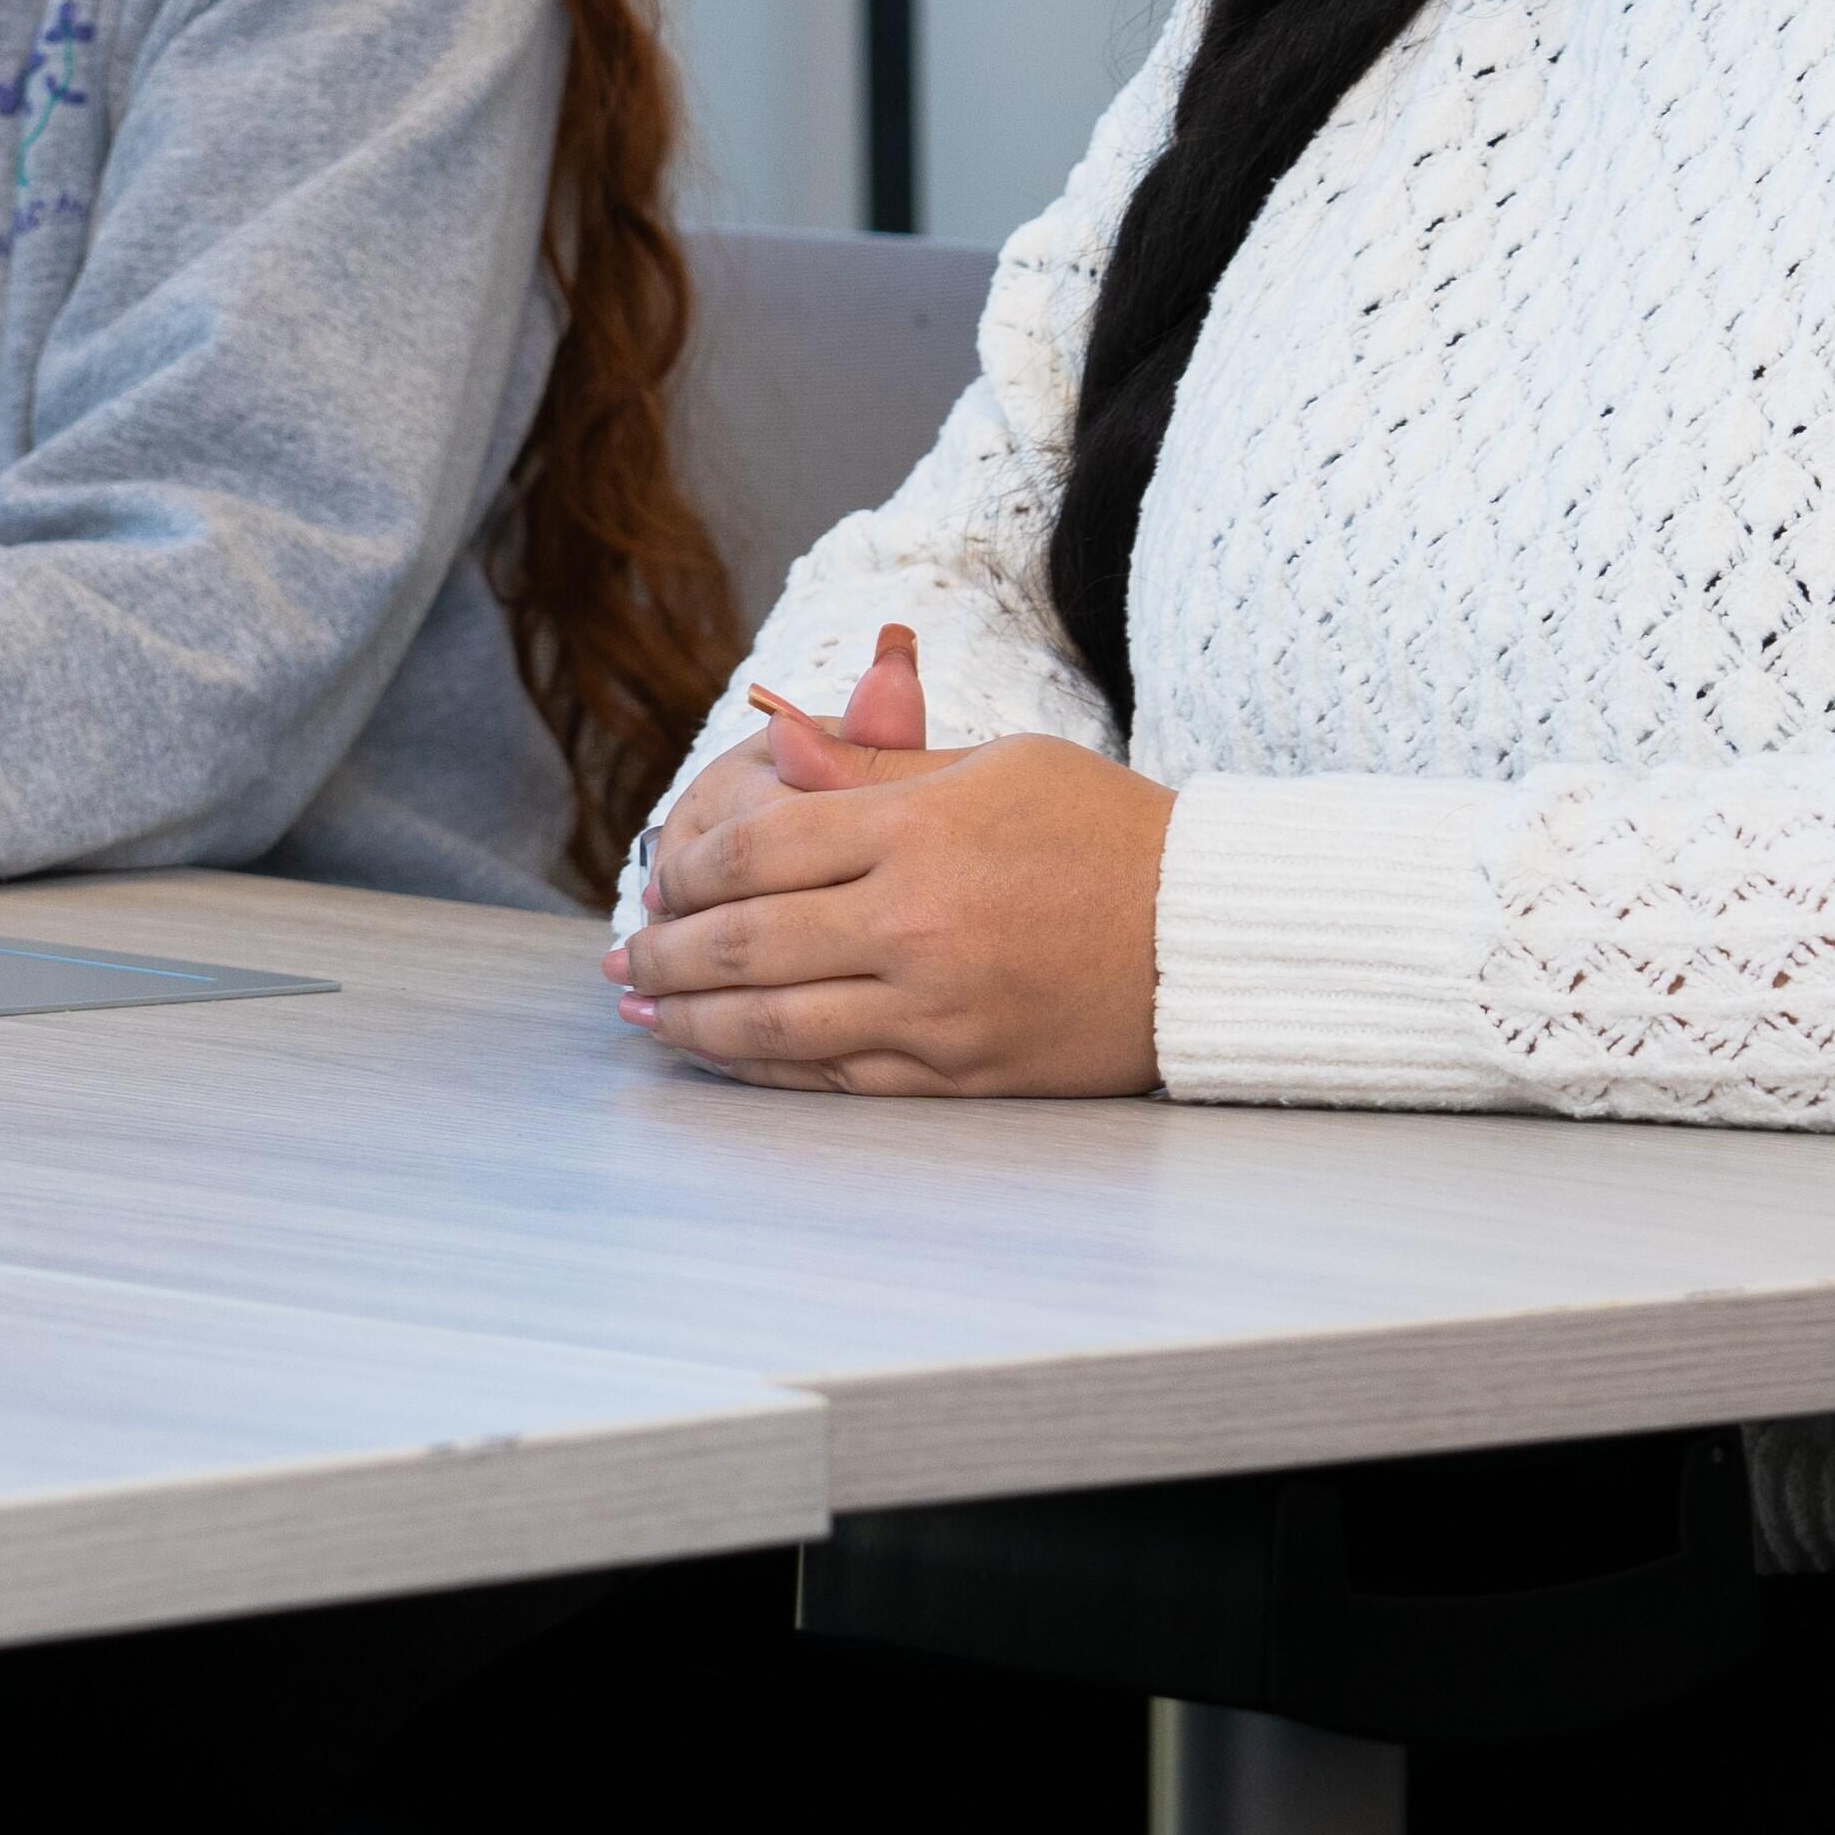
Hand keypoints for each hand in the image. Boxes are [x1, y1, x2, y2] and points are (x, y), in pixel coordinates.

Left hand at [615, 630, 1172, 1097]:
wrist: (1209, 934)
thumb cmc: (1106, 831)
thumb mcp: (997, 765)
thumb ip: (880, 770)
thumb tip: (774, 755)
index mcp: (919, 831)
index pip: (757, 849)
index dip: (688, 867)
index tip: (661, 875)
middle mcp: (914, 923)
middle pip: (743, 941)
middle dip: (663, 950)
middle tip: (625, 954)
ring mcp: (933, 1009)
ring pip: (772, 1024)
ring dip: (689, 1019)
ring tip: (644, 1009)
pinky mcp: (957, 1075)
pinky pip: (832, 1079)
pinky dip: (761, 1069)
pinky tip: (720, 1054)